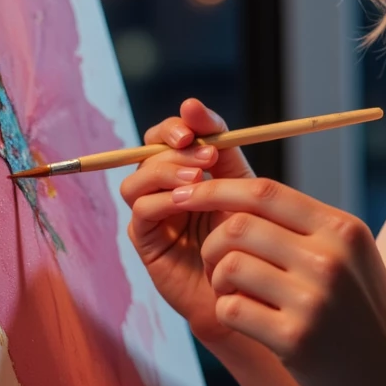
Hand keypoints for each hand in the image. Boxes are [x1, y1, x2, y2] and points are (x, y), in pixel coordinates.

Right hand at [120, 97, 254, 343]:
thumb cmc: (247, 231)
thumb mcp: (239, 179)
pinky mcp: (146, 239)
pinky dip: (161, 201)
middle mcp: (163, 186)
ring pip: (136, 181)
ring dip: (164, 172)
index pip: (166, 134)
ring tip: (197, 178)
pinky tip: (185, 202)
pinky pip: (141, 211)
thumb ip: (220, 143)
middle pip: (146, 152)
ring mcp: (152, 213)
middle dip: (172, 147)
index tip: (194, 123)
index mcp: (185, 167)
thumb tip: (192, 103)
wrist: (250, 281)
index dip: (175, 125)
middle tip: (205, 154)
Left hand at [169, 174, 385, 385]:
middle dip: (212, 243)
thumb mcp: (350, 256)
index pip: (265, 191)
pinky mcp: (296, 340)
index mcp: (341, 229)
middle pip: (238, 226)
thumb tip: (236, 194)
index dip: (216, 190)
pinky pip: (231, 309)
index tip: (187, 195)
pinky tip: (246, 319)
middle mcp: (330, 258)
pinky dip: (227, 311)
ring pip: (230, 266)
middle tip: (216, 264)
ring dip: (218, 280)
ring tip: (234, 293)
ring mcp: (314, 299)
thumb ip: (305, 226)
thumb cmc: (363, 312)